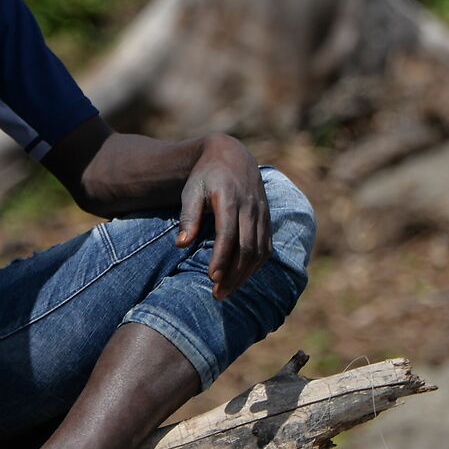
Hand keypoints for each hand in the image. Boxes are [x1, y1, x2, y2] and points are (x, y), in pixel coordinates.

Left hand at [177, 135, 270, 298]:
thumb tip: (181, 244)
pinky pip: (266, 247)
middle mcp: (250, 207)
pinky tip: (242, 277)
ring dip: (244, 275)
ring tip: (227, 291)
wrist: (231, 154)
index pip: (228, 235)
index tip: (212, 278)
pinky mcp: (267, 219)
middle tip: (218, 294)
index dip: (221, 258)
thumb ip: (188, 216)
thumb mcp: (191, 190)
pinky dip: (256, 265)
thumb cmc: (205, 175)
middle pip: (246, 248)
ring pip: (259, 251)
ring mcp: (262, 213)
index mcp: (230, 199)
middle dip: (233, 274)